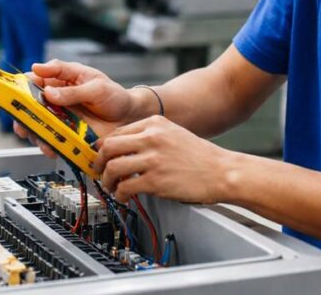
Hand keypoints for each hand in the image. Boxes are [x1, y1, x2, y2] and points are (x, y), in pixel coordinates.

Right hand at [12, 59, 135, 155]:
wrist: (129, 118)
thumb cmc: (114, 96)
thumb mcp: (96, 87)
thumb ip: (73, 91)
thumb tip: (49, 93)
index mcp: (61, 80)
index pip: (35, 79)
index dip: (22, 85)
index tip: (16, 92)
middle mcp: (55, 99)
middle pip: (28, 104)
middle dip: (20, 112)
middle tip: (21, 120)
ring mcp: (59, 118)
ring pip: (35, 124)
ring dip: (33, 131)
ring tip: (39, 136)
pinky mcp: (65, 135)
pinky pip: (49, 141)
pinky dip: (47, 145)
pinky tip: (52, 148)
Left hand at [95, 116, 233, 204]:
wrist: (222, 171)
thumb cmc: (200, 156)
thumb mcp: (173, 134)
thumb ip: (150, 136)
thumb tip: (123, 148)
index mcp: (155, 123)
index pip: (117, 132)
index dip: (103, 147)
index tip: (100, 157)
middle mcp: (151, 137)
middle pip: (109, 147)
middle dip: (98, 162)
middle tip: (98, 172)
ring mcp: (153, 158)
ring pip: (113, 167)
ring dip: (107, 180)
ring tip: (111, 187)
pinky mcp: (156, 180)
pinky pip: (125, 187)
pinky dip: (120, 194)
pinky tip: (125, 197)